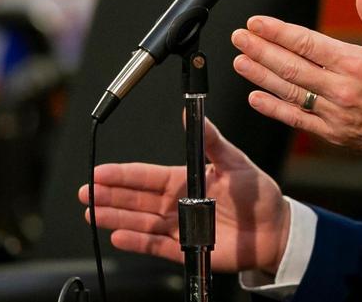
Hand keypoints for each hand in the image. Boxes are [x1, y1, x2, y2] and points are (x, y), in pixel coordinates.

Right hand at [78, 117, 289, 274]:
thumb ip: (211, 140)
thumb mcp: (234, 160)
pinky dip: (137, 241)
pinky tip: (118, 235)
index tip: (100, 172)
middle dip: (110, 195)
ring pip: (140, 221)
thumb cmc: (257, 193)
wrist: (275, 228)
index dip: (122, 174)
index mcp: (186, 179)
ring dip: (116, 217)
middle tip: (86, 192)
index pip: (147, 176)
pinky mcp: (187, 247)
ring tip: (93, 214)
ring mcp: (180, 225)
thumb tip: (192, 114)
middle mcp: (178, 202)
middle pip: (136, 199)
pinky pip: (156, 245)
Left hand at [232, 0, 361, 166]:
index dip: (277, 32)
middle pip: (290, 66)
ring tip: (240, 61)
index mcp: (354, 63)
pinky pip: (297, 118)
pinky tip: (256, 97)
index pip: (306, 43)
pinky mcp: (332, 132)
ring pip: (289, 91)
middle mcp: (340, 88)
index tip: (257, 23)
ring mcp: (334, 113)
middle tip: (240, 38)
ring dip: (260, 76)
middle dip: (260, 50)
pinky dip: (274, 108)